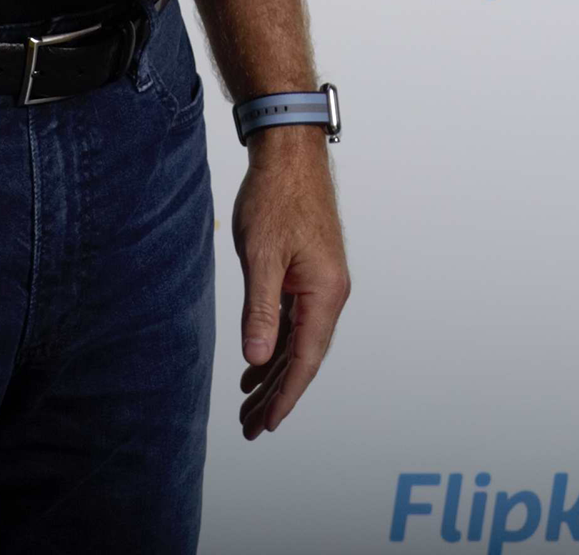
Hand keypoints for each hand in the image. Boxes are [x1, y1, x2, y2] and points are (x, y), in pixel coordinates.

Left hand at [229, 124, 349, 436]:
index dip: (285, 395)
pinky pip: (294, 321)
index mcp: (324, 293)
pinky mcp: (310, 273)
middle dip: (276, 393)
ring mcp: (321, 283)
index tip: (266, 423)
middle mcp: (330, 293)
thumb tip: (258, 359)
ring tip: (249, 403)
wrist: (288, 153)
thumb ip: (260, 312)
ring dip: (275, 372)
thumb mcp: (262, 257)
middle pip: (303, 357)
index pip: (305, 359)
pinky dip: (276, 344)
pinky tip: (258, 361)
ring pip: (297, 341)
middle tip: (250, 425)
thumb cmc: (276, 197)